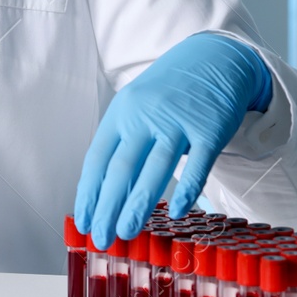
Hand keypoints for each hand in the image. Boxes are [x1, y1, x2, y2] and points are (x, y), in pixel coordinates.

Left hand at [74, 31, 271, 248]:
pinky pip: (197, 165)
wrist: (212, 58)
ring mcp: (177, 122)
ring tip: (126, 232)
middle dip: (108, 207)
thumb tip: (105, 189)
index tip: (84, 221)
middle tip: (102, 238)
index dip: (89, 193)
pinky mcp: (209, 129)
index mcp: (121, 114)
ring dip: (138, 205)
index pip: (97, 160)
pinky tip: (175, 213)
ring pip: (154, 169)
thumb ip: (122, 143)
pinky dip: (187, 190)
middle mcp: (144, 117)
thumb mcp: (135, 108)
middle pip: (121, 169)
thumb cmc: (168, 92)